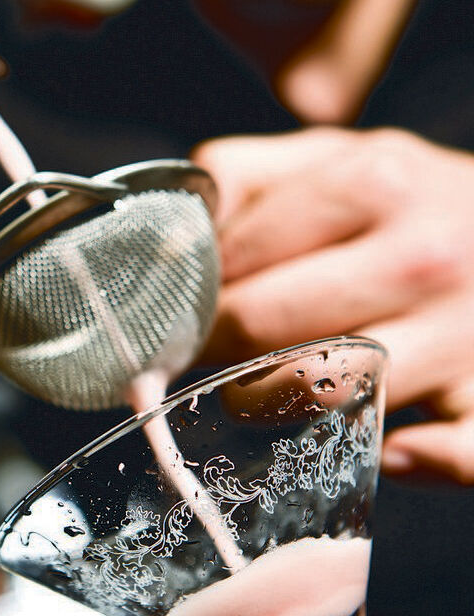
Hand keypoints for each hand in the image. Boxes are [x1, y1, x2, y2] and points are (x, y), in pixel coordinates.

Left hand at [192, 126, 473, 483]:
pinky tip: (387, 449)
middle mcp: (421, 258)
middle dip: (215, 351)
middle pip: (267, 330)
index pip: (236, 262)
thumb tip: (171, 236)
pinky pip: (455, 453)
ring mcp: (464, 333)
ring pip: (331, 395)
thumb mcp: (335, 156)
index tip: (175, 316)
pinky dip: (416, 460)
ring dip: (276, 407)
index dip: (189, 297)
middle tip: (200, 359)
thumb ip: (245, 176)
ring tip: (259, 392)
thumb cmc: (414, 201)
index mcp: (372, 186)